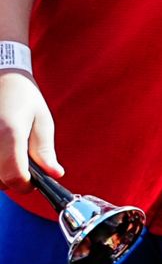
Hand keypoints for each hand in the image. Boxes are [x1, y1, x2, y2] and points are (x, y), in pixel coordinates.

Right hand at [0, 72, 57, 200]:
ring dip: (1, 175)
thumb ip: (45, 151)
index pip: (14, 176)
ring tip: (11, 155)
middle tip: (24, 167)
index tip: (33, 183)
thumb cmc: (23, 97)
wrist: (0, 78)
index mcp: (9, 134)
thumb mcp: (42, 121)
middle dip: (13, 181)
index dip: (26, 185)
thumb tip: (55, 174)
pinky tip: (2, 153)